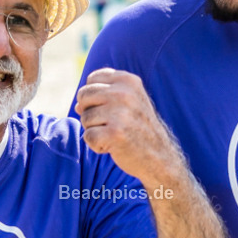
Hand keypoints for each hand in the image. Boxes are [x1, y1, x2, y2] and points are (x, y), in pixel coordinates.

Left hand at [73, 68, 179, 187]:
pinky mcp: (115, 133)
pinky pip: (88, 136)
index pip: (92, 79)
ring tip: (115, 135)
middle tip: (111, 124)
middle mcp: (124, 93)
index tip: (110, 108)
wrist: (159, 157)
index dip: (94, 96)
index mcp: (128, 81)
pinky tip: (113, 146)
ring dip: (95, 130)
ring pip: (84, 118)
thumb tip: (77, 106)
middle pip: (83, 96)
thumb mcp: (129, 103)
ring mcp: (120, 113)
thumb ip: (103, 97)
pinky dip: (96, 145)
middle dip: (90, 112)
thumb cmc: (139, 129)